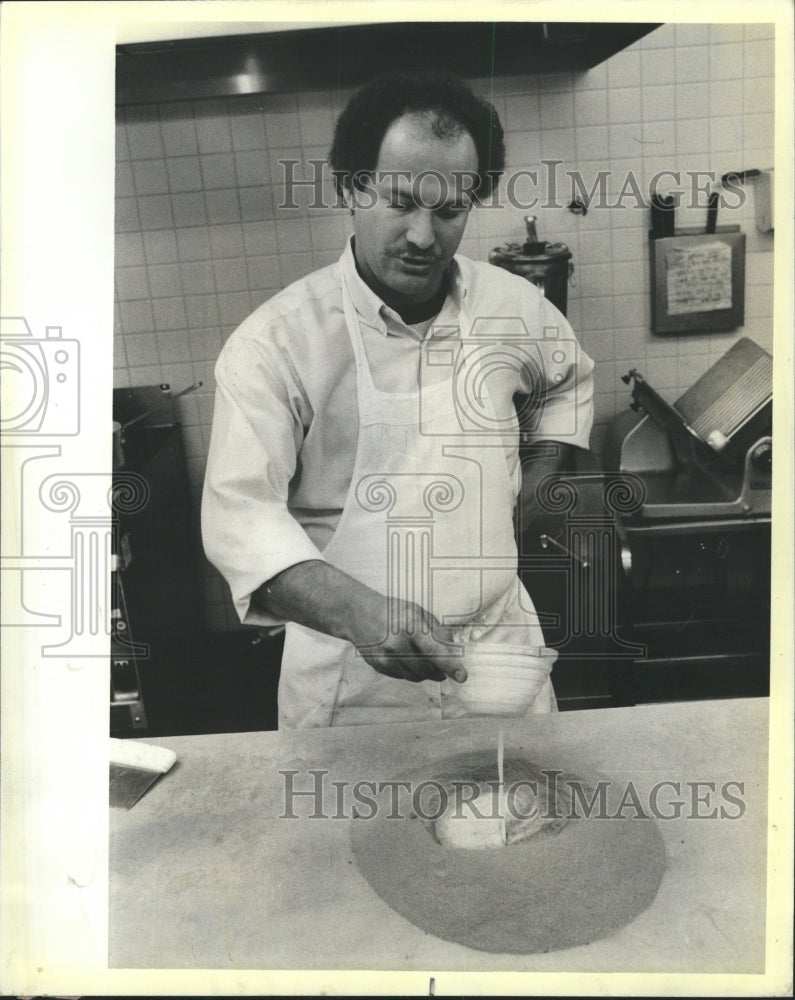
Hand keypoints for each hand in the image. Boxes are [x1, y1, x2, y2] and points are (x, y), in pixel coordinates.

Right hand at [252, 561, 466, 685]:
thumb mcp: (417, 612)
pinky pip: (403, 677)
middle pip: (428, 669)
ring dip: (426, 672)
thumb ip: (437, 631)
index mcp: (411, 626)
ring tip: (421, 658)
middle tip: (441, 664)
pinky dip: (410, 671)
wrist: (358, 614)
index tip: (462, 677)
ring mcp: (387, 658)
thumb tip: (453, 650)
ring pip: (417, 676)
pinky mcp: (380, 667)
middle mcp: (398, 644)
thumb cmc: (392, 611)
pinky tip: (405, 658)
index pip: (435, 651)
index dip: (450, 665)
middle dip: (439, 669)